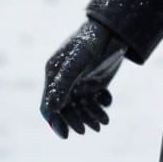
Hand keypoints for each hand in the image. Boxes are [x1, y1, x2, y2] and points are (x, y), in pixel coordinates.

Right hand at [40, 18, 127, 138]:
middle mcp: (65, 81)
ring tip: (103, 122)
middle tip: (88, 130)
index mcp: (54, 74)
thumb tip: (51, 110)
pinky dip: (101, 106)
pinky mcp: (95, 82)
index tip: (66, 134)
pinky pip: (95, 101)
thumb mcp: (77, 60)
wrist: (113, 27)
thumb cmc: (91, 39)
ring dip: (91, 116)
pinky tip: (107, 102)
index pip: (49, 105)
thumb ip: (64, 83)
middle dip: (76, 120)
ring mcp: (80, 82)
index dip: (55, 121)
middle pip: (66, 109)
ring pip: (82, 107)